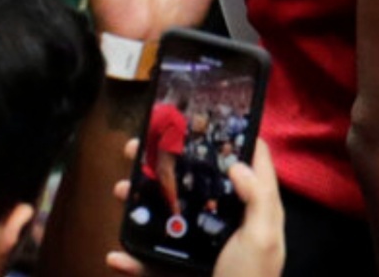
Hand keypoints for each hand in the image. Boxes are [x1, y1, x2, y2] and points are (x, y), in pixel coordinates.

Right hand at [108, 141, 284, 276]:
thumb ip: (257, 197)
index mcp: (249, 213)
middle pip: (192, 186)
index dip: (229, 139)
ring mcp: (197, 251)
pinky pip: (147, 265)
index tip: (202, 117)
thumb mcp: (263, 236)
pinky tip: (115, 254)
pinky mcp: (176, 275)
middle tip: (137, 148)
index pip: (246, 166)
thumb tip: (238, 163)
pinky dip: (130, 261)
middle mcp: (223, 227)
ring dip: (137, 204)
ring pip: (163, 219)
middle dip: (164, 165)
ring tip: (118, 189)